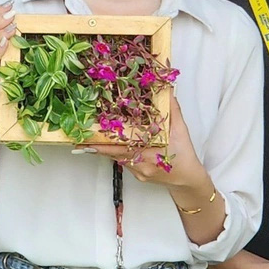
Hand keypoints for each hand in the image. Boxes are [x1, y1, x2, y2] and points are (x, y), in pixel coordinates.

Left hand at [86, 96, 204, 189]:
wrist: (188, 179)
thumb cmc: (185, 155)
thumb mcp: (180, 129)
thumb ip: (171, 109)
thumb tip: (165, 88)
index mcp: (149, 154)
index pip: (120, 149)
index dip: (102, 145)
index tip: (87, 142)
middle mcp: (140, 165)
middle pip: (113, 154)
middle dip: (97, 146)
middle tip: (79, 140)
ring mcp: (137, 171)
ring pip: (116, 158)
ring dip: (105, 148)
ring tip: (88, 140)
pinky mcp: (137, 174)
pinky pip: (123, 161)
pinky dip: (116, 152)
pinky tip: (110, 145)